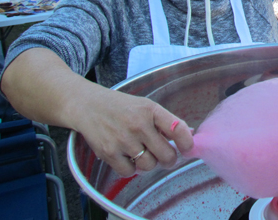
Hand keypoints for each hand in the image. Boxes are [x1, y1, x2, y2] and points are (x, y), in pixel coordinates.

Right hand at [76, 89, 193, 176]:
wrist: (88, 106)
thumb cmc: (121, 107)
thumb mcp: (146, 106)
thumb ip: (167, 121)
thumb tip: (189, 135)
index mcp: (151, 110)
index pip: (178, 129)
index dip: (187, 143)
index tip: (188, 149)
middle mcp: (138, 125)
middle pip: (167, 155)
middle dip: (169, 159)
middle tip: (165, 156)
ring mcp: (123, 140)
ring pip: (149, 166)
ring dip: (149, 164)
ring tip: (142, 153)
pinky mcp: (109, 153)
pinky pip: (129, 172)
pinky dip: (131, 169)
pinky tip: (127, 157)